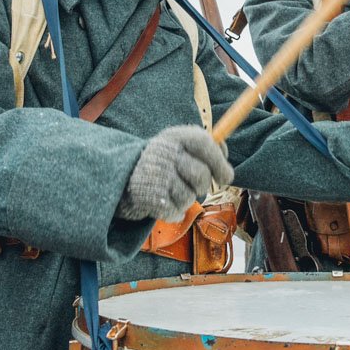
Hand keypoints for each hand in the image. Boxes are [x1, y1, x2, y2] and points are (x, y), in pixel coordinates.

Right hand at [117, 126, 232, 221]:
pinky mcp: (149, 197)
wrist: (121, 180)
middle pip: (202, 176)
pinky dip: (173, 212)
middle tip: (192, 185)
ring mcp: (156, 174)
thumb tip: (228, 170)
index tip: (226, 177)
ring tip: (171, 191)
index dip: (219, 161)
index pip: (204, 143)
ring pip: (190, 197)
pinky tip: (163, 203)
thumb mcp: (177, 147)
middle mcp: (164, 153)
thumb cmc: (160, 164)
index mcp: (174, 136)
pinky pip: (176, 211)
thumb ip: (204, 151)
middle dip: (201, 186)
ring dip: (184, 200)